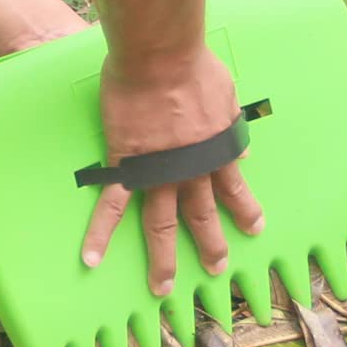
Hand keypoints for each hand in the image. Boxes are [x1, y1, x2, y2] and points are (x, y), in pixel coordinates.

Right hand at [81, 46, 263, 293]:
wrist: (161, 58)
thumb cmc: (195, 66)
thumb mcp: (228, 97)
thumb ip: (233, 127)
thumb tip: (243, 153)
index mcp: (218, 152)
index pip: (235, 190)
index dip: (245, 211)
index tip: (254, 228)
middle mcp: (192, 171)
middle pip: (202, 216)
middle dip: (212, 245)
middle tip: (217, 267)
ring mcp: (158, 173)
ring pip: (161, 224)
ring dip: (162, 258)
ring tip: (162, 287)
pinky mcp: (126, 167)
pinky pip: (111, 206)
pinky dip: (100, 233)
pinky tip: (91, 257)